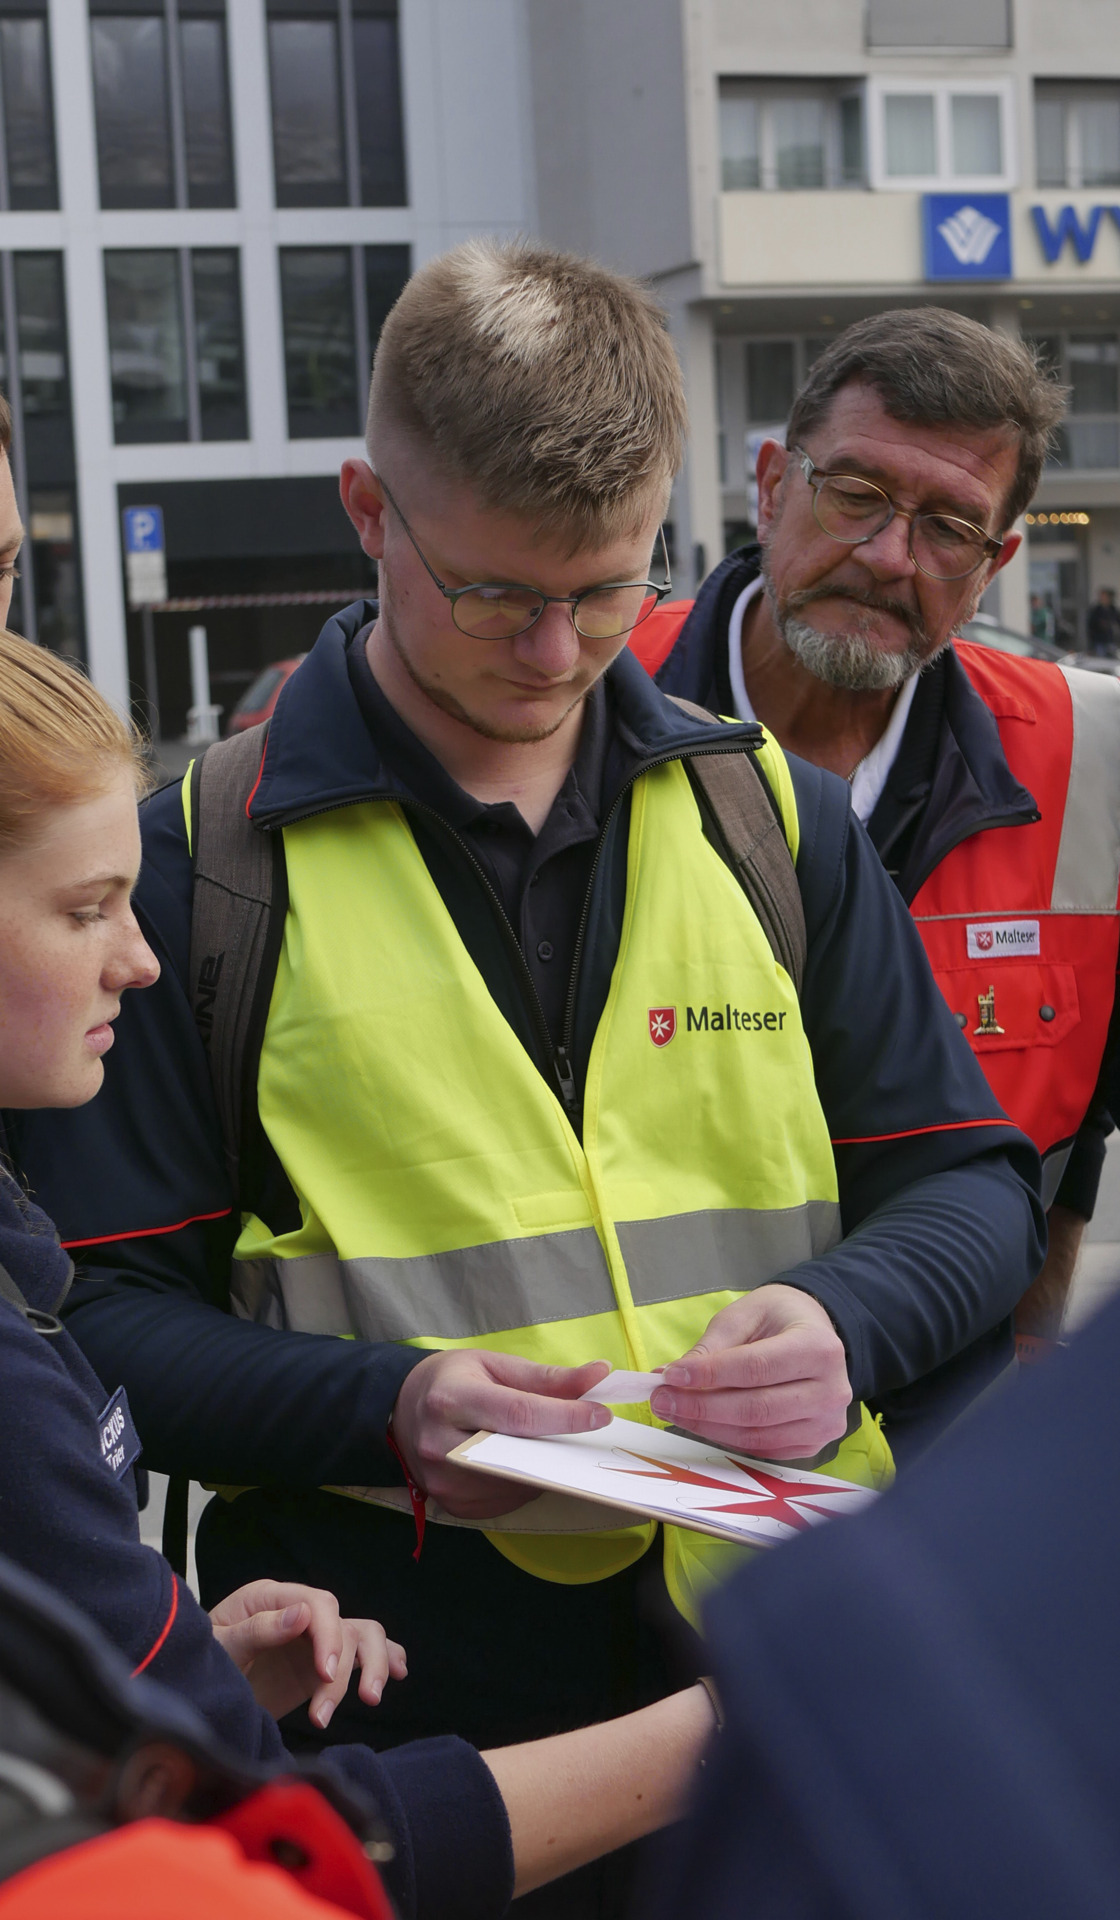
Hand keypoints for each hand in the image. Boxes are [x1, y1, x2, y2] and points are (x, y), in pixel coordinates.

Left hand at [209, 1580, 405, 1728]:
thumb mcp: (220, 1645)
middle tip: (330, 1709)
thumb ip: (258, 1629)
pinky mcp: (322, 1663)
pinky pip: (365, 1650)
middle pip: (345, 1623)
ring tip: (370, 1700)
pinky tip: (399, 1674)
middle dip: (349, 1665)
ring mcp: (314, 1639)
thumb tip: (302, 1614)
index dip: (329, 1636)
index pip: (318, 1604)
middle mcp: (300, 1612)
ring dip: (374, 1665)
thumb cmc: (200, 1662)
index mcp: (272, 1598)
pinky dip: (388, 1657)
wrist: (197, 1692)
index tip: (326, 1674)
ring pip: (364, 1635)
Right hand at [392, 1351, 611, 1518]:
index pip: (517, 1414)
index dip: (564, 1416)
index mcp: (451, 1400)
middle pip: (518, 1454)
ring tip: (551, 1448)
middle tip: (586, 1438)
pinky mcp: (452, 1505)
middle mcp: (441, 1445)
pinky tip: (525, 1465)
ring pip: (516, 1484)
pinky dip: (525, 1485)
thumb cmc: (452, 1381)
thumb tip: (598, 1376)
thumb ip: (547, 1377)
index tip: (601, 1414)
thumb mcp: (494, 1365)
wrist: (401, 1411)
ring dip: (544, 1469)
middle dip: (558, 1447)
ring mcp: (443, 1482)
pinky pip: (505, 1502)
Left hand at [649, 1284, 850, 1459]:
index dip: (710, 1375)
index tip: (671, 1375)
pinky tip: (701, 1422)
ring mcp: (826, 1424)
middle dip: (701, 1406)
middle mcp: (831, 1391)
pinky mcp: (813, 1444)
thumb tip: (672, 1376)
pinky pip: (762, 1449)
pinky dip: (726, 1437)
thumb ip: (712, 1346)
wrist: (816, 1334)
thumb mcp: (746, 1314)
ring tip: (673, 1409)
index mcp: (819, 1348)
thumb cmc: (779, 1319)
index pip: (756, 1368)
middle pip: (756, 1408)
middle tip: (661, 1398)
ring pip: (756, 1435)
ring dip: (707, 1426)